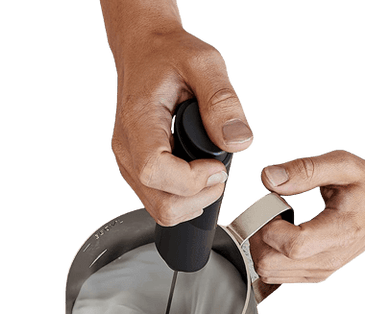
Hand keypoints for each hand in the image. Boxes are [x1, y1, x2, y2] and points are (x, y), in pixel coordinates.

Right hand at [100, 0, 253, 225]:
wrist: (144, 53)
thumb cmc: (168, 55)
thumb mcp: (204, 63)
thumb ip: (222, 101)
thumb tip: (238, 142)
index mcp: (138, 121)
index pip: (155, 171)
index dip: (192, 180)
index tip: (217, 166)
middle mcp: (126, 149)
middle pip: (161, 203)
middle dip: (199, 196)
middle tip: (218, 172)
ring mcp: (128, 163)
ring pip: (160, 210)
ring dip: (193, 201)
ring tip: (208, 173)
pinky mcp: (134, 170)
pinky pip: (158, 201)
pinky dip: (183, 198)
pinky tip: (193, 174)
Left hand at [250, 149, 364, 283]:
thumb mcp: (343, 166)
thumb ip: (305, 170)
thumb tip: (269, 177)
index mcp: (338, 234)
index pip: (291, 245)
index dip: (270, 226)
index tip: (274, 207)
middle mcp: (327, 260)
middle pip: (270, 263)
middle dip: (260, 236)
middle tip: (272, 214)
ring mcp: (319, 270)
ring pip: (268, 272)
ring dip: (262, 246)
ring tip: (278, 224)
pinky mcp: (313, 274)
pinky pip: (275, 275)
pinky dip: (269, 256)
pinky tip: (280, 237)